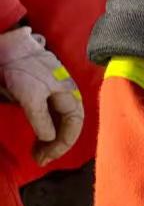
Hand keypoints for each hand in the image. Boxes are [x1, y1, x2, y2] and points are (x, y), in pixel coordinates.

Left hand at [0, 26, 84, 164]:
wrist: (8, 47)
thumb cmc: (21, 69)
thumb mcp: (30, 96)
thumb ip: (41, 120)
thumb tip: (49, 139)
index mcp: (70, 95)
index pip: (74, 126)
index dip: (62, 144)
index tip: (45, 157)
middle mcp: (65, 96)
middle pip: (68, 126)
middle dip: (55, 144)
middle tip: (38, 158)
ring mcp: (53, 94)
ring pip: (58, 122)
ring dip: (49, 139)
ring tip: (36, 151)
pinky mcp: (41, 93)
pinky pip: (48, 116)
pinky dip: (43, 129)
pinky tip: (35, 136)